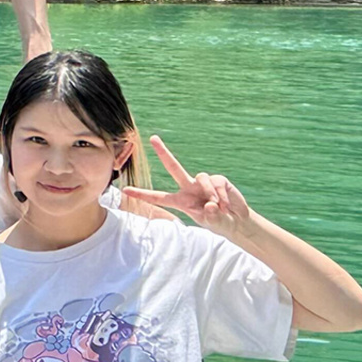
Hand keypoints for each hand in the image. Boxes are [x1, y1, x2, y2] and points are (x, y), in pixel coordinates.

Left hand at [121, 136, 254, 236]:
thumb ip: (211, 216)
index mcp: (181, 201)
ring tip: (218, 207)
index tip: (125, 190)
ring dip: (210, 194)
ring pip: (201, 178)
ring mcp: (203, 182)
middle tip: (152, 138)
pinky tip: (225, 204)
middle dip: (163, 152)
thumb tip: (210, 204)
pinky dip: (221, 195)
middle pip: (174, 167)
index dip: (142, 194)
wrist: (236, 221)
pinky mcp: (218, 179)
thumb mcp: (213, 223)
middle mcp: (188, 188)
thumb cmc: (219, 222)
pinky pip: (216, 183)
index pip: (158, 197)